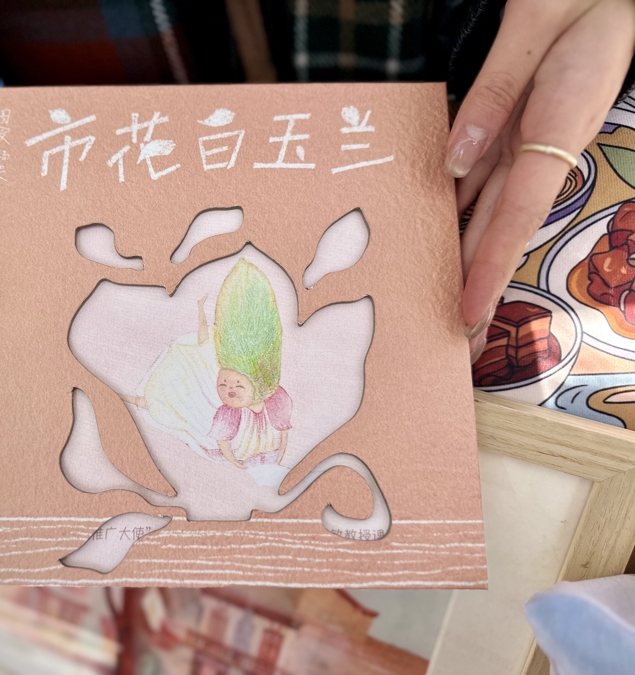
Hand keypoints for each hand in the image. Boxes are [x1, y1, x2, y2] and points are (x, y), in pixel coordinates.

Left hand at [446, 0, 634, 359]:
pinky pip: (480, 181)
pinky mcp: (513, 133)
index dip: (490, 269)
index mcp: (556, 129)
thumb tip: (454, 160)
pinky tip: (436, 241)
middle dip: (479, 288)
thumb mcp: (535, 28)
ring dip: (465, 261)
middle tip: (455, 342)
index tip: (468, 314)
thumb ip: (493, 96)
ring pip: (487, 213)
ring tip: (441, 305)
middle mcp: (542, 149)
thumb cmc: (578, 1)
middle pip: (501, 231)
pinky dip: (459, 215)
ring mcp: (526, 144)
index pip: (516, 215)